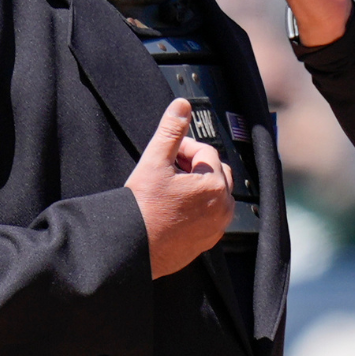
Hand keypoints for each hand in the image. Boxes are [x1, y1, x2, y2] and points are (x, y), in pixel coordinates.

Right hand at [125, 99, 234, 278]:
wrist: (132, 249)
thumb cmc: (141, 209)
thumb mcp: (154, 162)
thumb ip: (171, 131)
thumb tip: (181, 106)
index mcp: (214, 185)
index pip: (206, 153)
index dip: (185, 148)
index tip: (168, 153)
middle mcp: (222, 207)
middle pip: (216, 173)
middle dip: (195, 166)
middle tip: (169, 168)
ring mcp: (216, 227)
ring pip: (215, 195)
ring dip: (198, 187)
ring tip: (170, 188)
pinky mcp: (207, 241)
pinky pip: (209, 217)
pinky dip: (197, 208)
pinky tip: (173, 208)